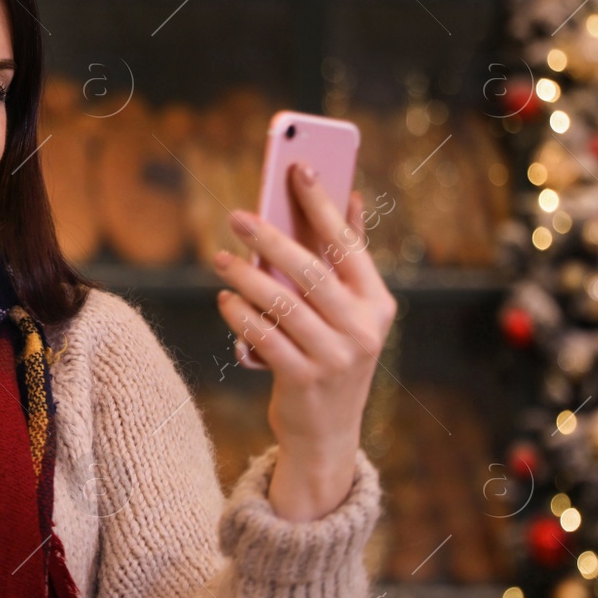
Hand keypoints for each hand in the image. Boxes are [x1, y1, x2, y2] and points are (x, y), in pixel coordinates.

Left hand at [211, 162, 395, 521]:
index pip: (347, 243)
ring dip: (245, 277)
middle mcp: (362, 328)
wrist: (327, 430)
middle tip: (237, 215)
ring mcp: (335, 357)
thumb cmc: (332, 353)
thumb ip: (347, 257)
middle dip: (270, 238)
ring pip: (281, 304)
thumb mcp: (350, 311)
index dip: (322, 203)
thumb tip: (350, 194)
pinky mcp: (304, 380)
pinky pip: (263, 338)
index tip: (298, 167)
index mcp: (377, 302)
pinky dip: (240, 316)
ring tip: (219, 258)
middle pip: (310, 271)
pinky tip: (224, 299)